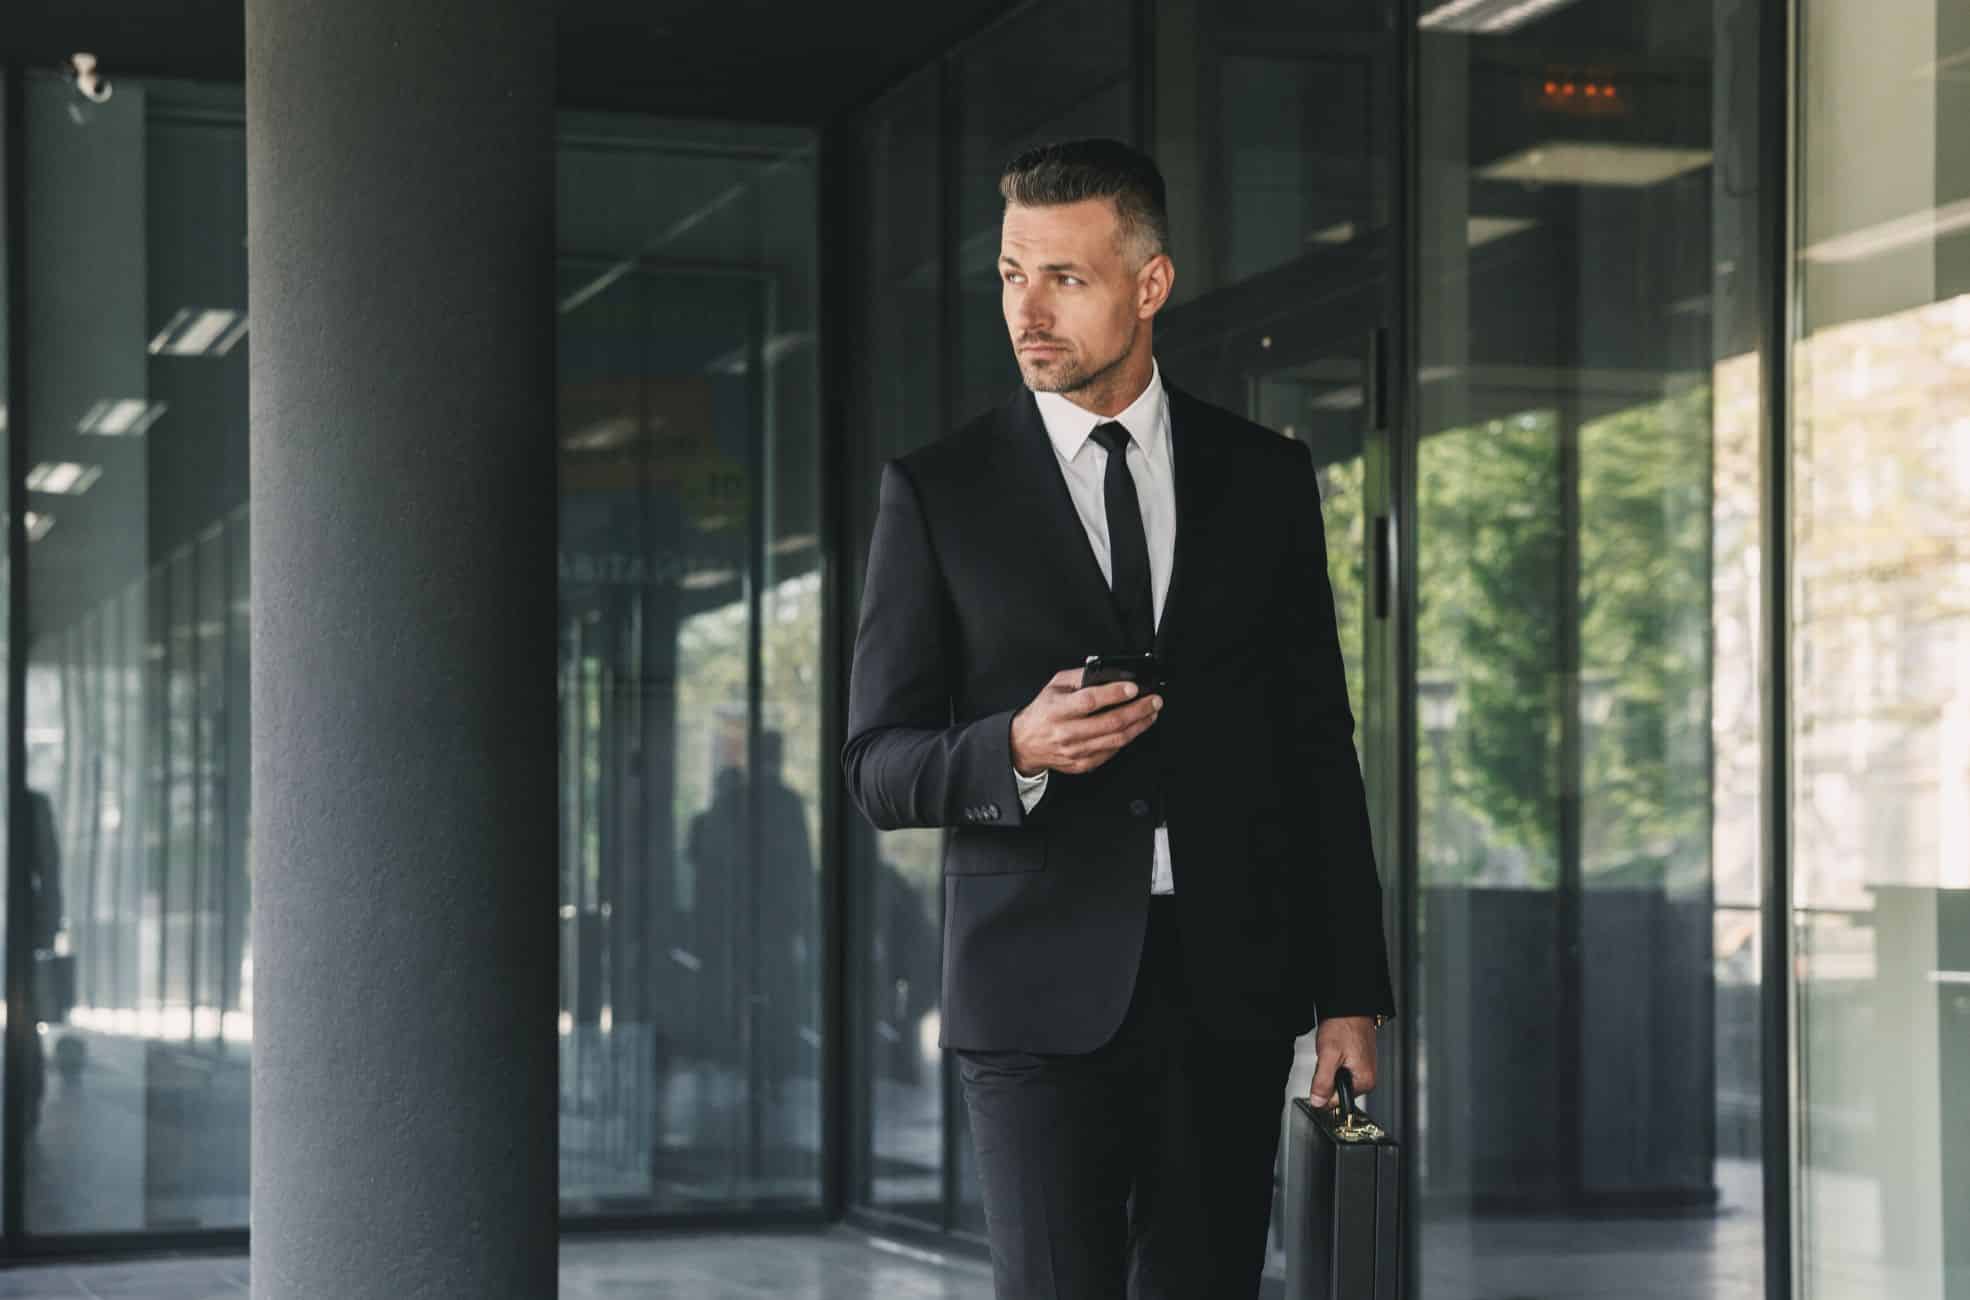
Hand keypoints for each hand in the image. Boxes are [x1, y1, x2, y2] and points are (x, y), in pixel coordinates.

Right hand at [1009, 667, 1162, 776]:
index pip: (1089, 701)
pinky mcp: (1083, 764)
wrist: (1025, 743)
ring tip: (1151, 713)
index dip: (1114, 694)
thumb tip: (1107, 673)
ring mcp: (1076, 751)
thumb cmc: (1043, 712)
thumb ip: (1079, 677)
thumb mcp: (1054, 686)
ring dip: (1139, 725)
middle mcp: (1067, 732)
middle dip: (1138, 710)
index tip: (1132, 687)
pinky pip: (1111, 752)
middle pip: (1110, 723)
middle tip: (1154, 701)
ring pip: (1116, 740)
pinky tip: (1135, 728)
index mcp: (1058, 709)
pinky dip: (1127, 739)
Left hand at [1308, 1015, 1378, 1109]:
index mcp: (1364, 1082)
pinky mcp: (1358, 1061)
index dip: (1322, 1090)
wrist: (1349, 1007)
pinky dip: (1333, 1062)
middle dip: (1327, 1078)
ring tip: (1333, 1052)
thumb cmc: (1344, 1025)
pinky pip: (1340, 1070)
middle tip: (1328, 1059)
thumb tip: (1318, 1102)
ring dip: (1329, 1069)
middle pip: (1337, 1091)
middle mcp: (1367, 1078)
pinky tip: (1335, 1050)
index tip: (1320, 1075)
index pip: (1336, 1101)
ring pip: (1337, 1080)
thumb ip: (1323, 1082)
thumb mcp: (1329, 1055)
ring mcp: (1363, 1069)